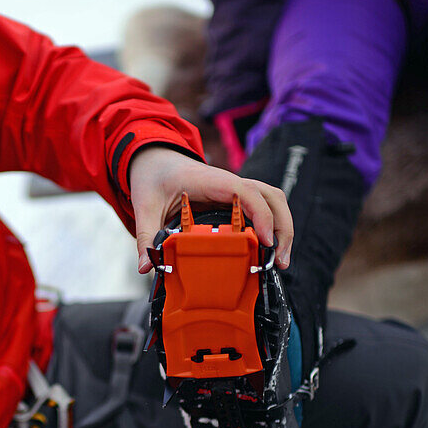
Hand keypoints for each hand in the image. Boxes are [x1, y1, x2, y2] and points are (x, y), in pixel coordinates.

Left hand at [128, 146, 292, 274]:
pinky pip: (264, 208)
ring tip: (280, 261)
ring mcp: (237, 191)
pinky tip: (269, 251)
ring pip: (273, 201)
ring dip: (282, 228)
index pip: (248, 193)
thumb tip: (146, 266)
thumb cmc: (154, 178)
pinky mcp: (237, 200)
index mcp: (212, 181)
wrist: (156, 161)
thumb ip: (146, 234)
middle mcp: (231, 184)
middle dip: (282, 228)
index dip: (261, 216)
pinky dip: (273, 226)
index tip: (266, 242)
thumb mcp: (145, 206)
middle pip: (272, 197)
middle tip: (279, 261)